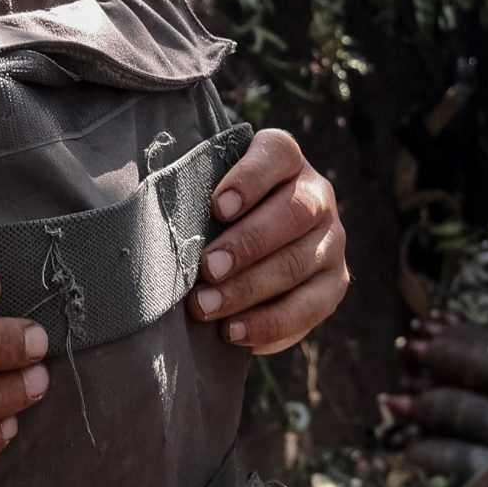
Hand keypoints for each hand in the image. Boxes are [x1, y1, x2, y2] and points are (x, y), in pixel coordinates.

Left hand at [187, 128, 350, 353]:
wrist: (249, 250)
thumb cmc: (212, 214)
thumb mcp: (206, 192)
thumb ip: (192, 195)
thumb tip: (153, 219)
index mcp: (285, 159)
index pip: (276, 155)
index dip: (250, 179)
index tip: (218, 207)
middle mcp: (317, 195)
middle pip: (293, 213)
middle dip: (246, 244)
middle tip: (207, 269)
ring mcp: (331, 241)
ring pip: (298, 263)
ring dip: (249, 289)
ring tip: (205, 307)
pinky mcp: (334, 284)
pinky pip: (309, 308)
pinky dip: (269, 324)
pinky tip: (232, 331)